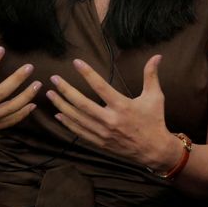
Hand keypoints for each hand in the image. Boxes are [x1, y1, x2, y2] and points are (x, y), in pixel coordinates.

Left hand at [46, 55, 179, 170]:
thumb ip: (151, 75)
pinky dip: (68, 123)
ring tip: (50, 94)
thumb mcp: (155, 96)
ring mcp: (103, 133)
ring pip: (77, 118)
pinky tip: (59, 114)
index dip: (87, 73)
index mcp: (122, 106)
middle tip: (54, 79)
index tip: (76, 62)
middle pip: (82, 104)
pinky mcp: (100, 142)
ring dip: (62, 105)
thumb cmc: (154, 120)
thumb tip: (157, 56)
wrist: (154, 150)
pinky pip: (80, 132)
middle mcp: (110, 120)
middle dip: (65, 90)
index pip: (100, 87)